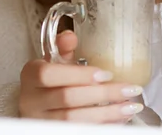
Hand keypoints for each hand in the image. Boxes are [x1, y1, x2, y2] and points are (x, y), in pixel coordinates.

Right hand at [19, 30, 143, 121]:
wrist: (37, 107)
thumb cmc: (51, 82)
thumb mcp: (55, 62)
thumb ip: (64, 48)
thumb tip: (70, 36)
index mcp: (31, 76)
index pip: (49, 74)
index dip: (79, 74)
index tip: (106, 74)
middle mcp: (31, 101)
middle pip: (67, 98)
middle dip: (103, 94)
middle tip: (129, 89)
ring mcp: (40, 121)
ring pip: (73, 120)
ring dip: (107, 114)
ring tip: (130, 106)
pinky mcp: (51, 134)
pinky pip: (78, 132)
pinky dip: (102, 126)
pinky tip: (120, 119)